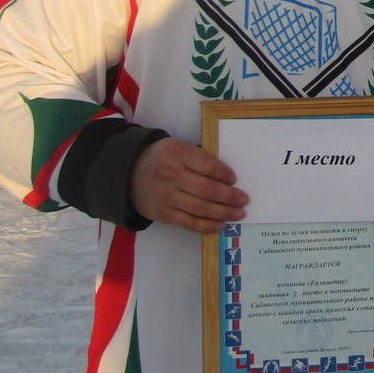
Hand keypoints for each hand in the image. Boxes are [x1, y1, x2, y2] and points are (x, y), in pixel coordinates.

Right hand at [130, 137, 247, 232]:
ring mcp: (166, 197)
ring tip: (239, 214)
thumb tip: (228, 175)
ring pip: (200, 208)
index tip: (235, 179)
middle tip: (244, 200)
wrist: (130, 173)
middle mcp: (170, 175)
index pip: (207, 165)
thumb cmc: (162, 159)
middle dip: (229, 197)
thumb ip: (199, 158)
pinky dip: (208, 225)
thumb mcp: (178, 147)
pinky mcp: (164, 214)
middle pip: (206, 189)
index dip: (224, 173)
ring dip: (223, 213)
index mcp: (177, 154)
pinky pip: (189, 223)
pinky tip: (222, 224)